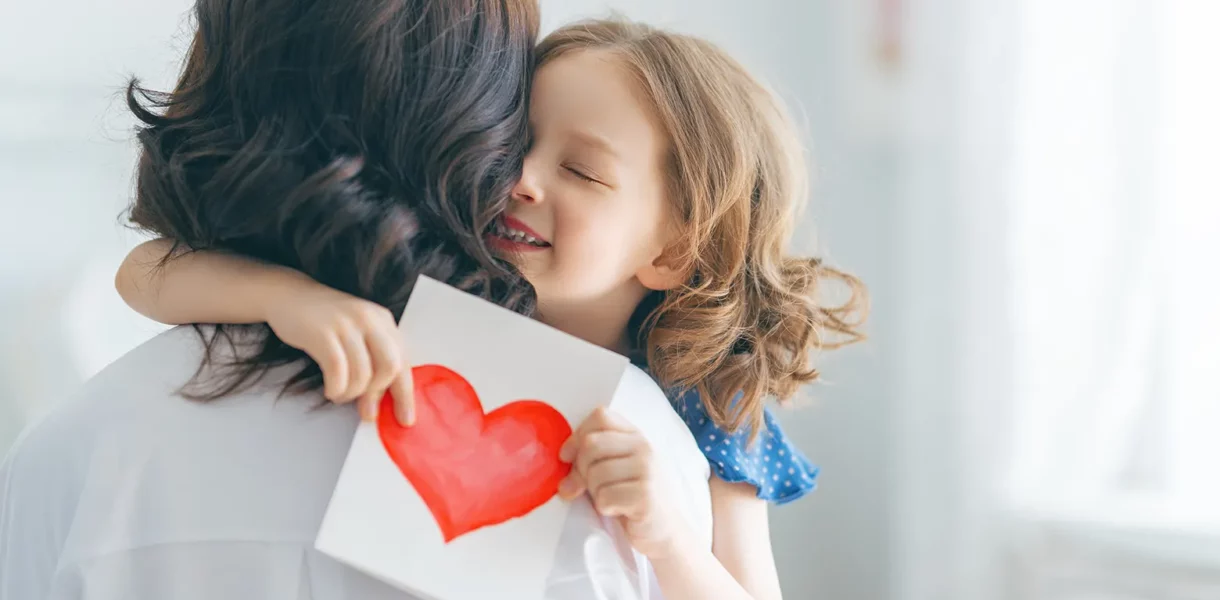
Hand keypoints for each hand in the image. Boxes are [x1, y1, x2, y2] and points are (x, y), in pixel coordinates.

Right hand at [264, 274, 413, 423]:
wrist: (289, 295)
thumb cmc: (326, 322)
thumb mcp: (358, 334)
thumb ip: (372, 361)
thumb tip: (378, 404)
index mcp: (384, 321)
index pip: (403, 361)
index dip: (406, 394)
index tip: (405, 419)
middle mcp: (369, 320)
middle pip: (390, 367)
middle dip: (378, 394)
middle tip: (367, 410)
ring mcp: (346, 325)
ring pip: (363, 374)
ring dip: (352, 394)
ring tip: (340, 395)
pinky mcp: (323, 333)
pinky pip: (338, 372)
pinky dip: (336, 389)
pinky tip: (331, 390)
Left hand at [558, 407, 687, 559]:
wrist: (666, 531)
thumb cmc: (635, 498)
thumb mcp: (617, 469)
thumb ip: (593, 457)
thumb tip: (562, 461)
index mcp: (636, 436)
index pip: (601, 416)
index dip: (577, 435)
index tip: (567, 457)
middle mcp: (644, 448)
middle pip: (591, 444)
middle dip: (580, 469)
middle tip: (587, 488)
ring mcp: (648, 471)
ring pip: (595, 473)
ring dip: (594, 492)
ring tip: (610, 500)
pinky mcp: (645, 496)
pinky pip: (604, 497)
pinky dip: (605, 508)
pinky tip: (619, 511)